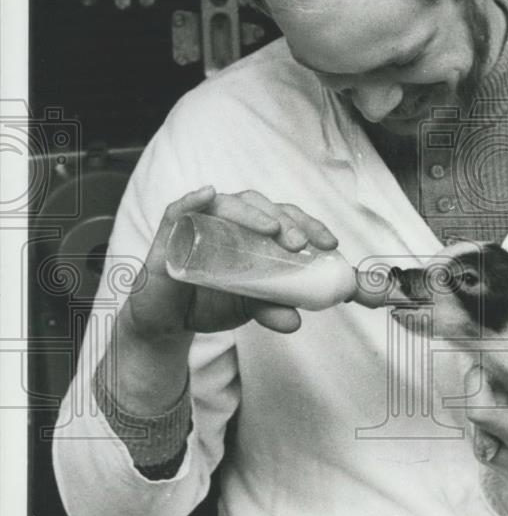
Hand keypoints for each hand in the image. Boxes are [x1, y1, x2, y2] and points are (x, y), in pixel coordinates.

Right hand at [123, 185, 338, 341]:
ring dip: (251, 213)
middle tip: (300, 242)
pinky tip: (207, 194)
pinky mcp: (170, 232)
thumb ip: (271, 309)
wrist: (168, 319)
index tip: (330, 244)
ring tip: (271, 229)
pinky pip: (179, 210)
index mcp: (254, 233)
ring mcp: (200, 222)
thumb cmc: (211, 302)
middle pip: (261, 207)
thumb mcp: (248, 307)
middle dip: (285, 221)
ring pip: (228, 204)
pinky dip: (193, 200)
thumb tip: (296, 321)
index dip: (309, 225)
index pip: (286, 218)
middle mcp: (230, 221)